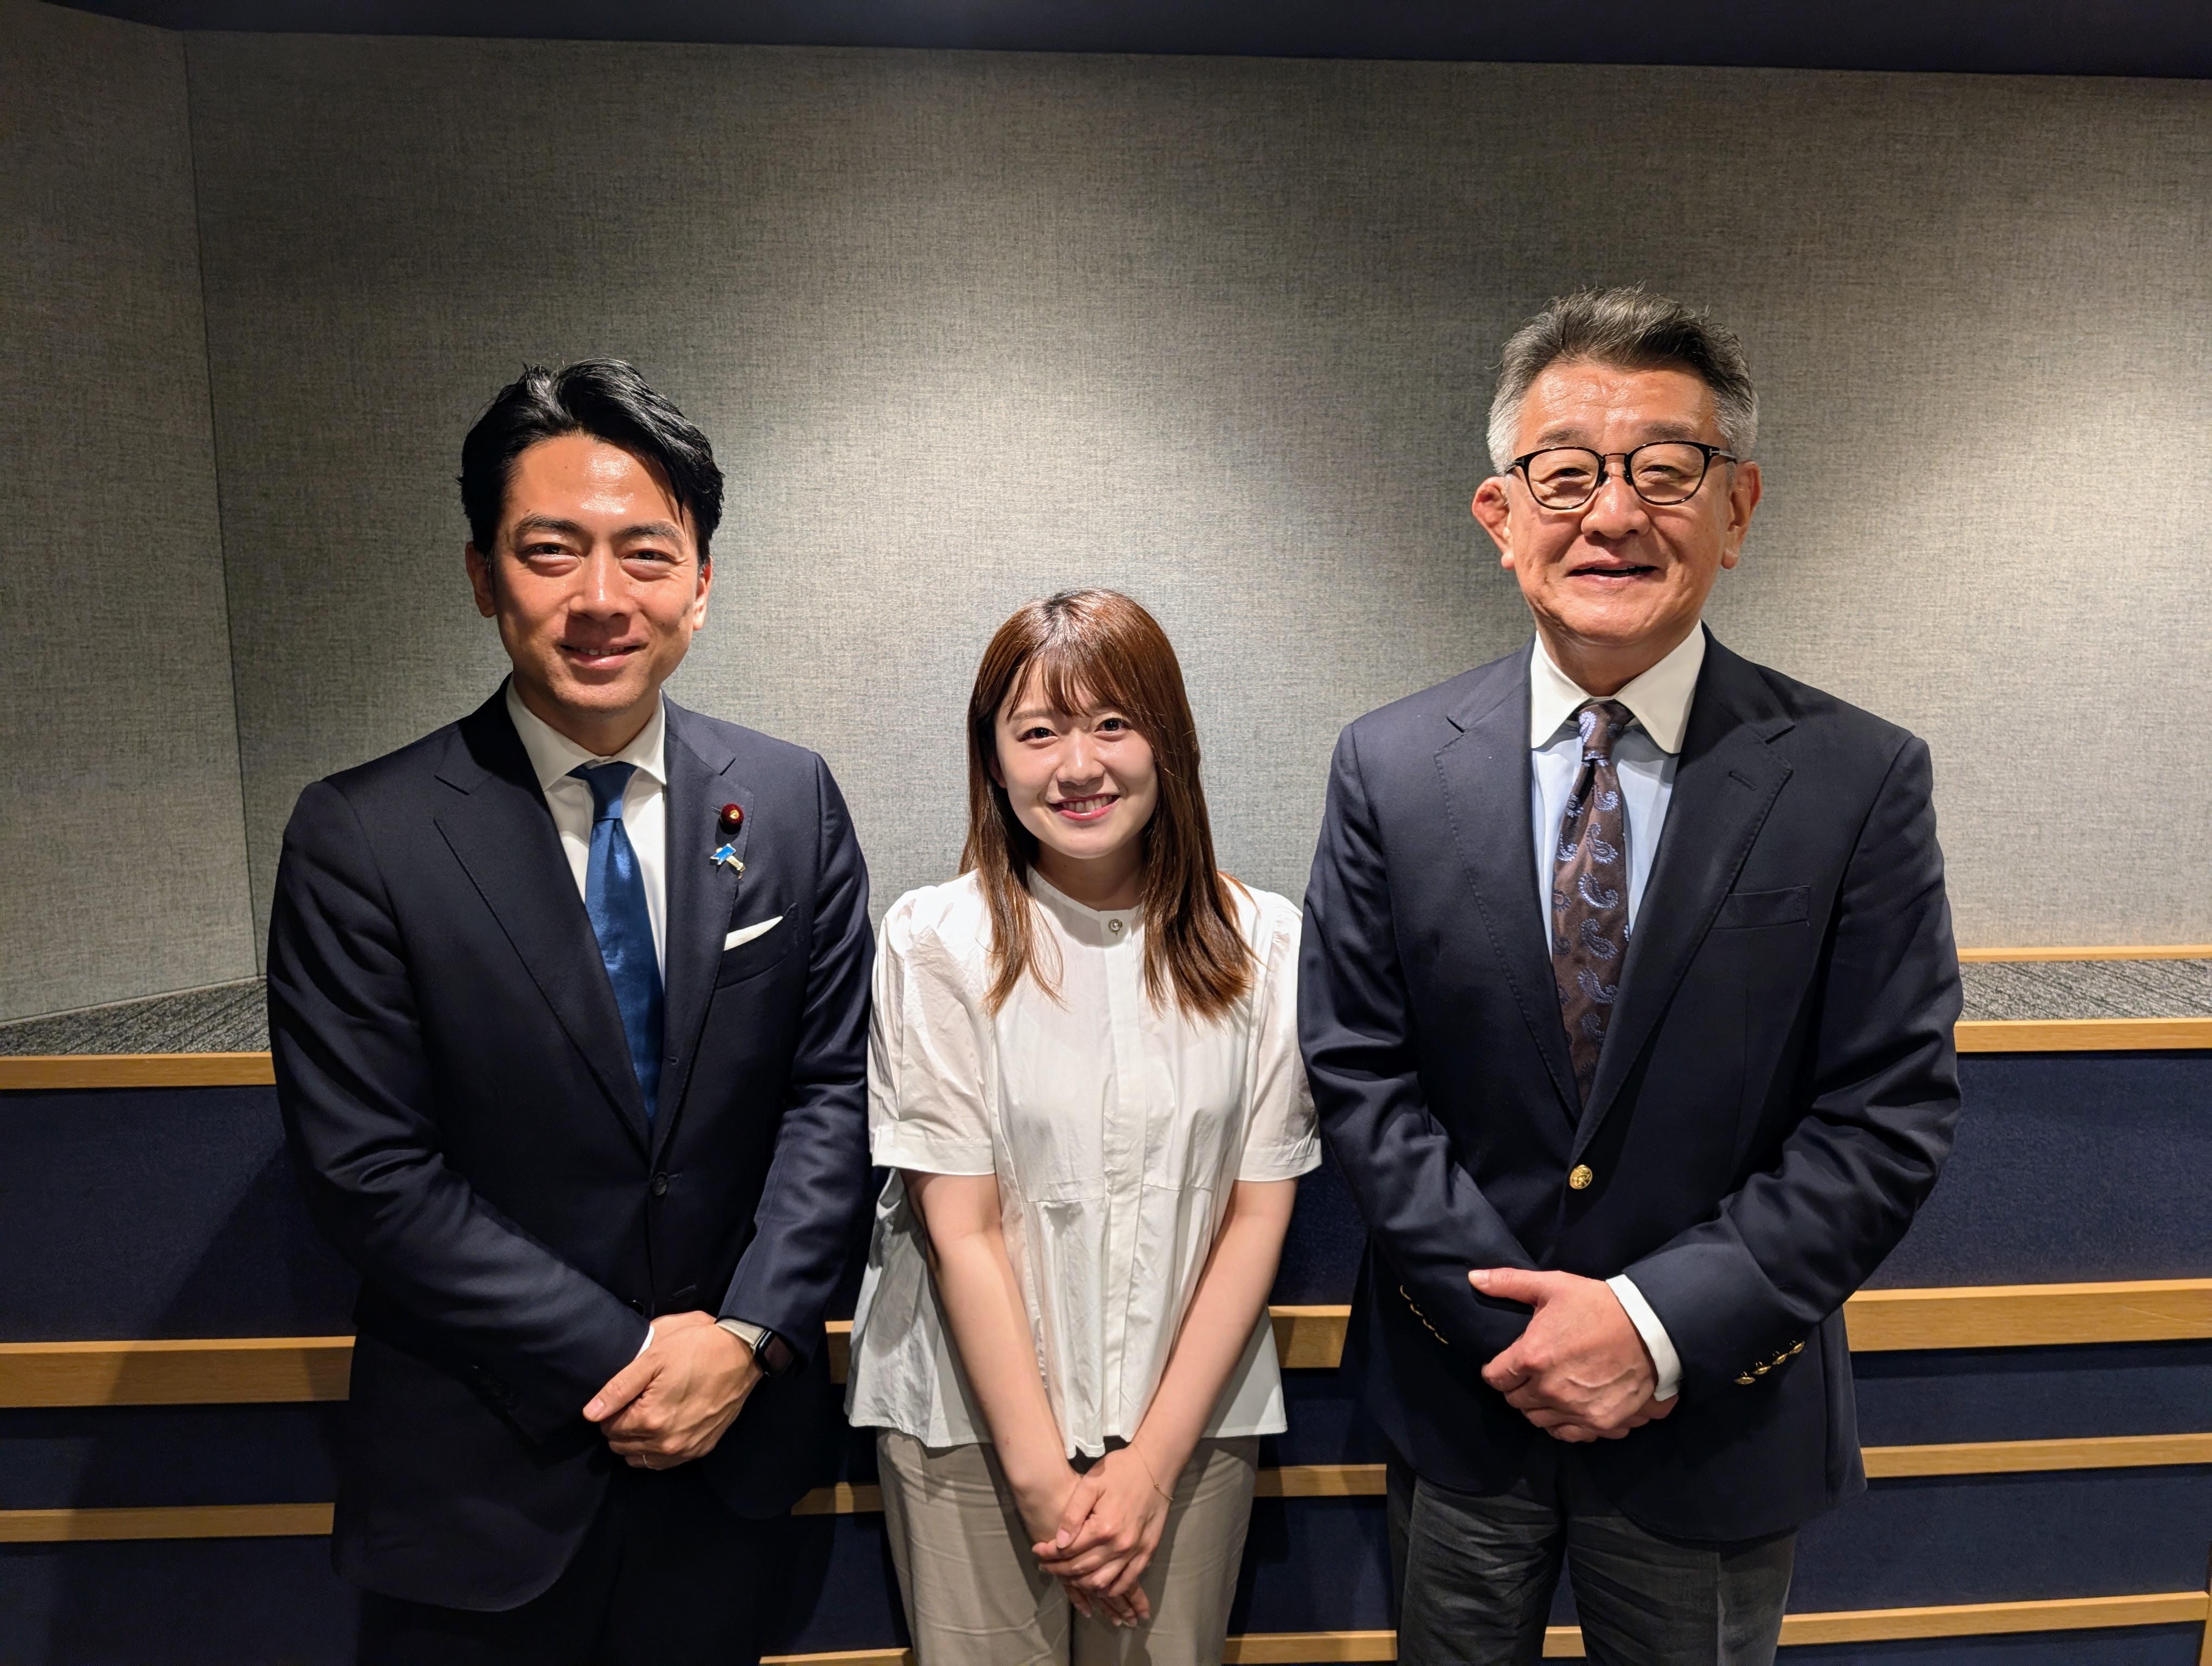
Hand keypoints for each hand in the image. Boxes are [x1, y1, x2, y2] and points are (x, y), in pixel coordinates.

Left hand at [583, 1312, 761, 1467]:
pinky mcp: (701, 1448)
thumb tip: (590, 1413)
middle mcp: (667, 1441)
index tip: (624, 1394)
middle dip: (621, 1425)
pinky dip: (656, 1449)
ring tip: (649, 1413)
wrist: (742, 1352)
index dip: (611, 1410)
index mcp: (651, 1418)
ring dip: (637, 1440)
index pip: (608, 1428)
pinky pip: (664, 1462)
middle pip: (621, 1446)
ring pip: (640, 1458)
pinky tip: (663, 1426)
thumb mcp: (653, 1356)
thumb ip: (618, 1387)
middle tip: (636, 1400)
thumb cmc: (698, 1347)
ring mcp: (686, 1448)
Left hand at [997, 1463, 1146, 1626]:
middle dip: (1059, 1570)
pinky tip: (1097, 1587)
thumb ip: (1073, 1514)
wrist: (1155, 1465)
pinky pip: (1127, 1581)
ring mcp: (1135, 1551)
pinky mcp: (1147, 1552)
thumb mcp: (1091, 1484)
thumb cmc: (1120, 1470)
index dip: (1049, 1554)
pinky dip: (1110, 1589)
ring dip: (1081, 1583)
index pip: (1068, 1551)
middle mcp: (1119, 1545)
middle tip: (1045, 1566)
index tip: (1036, 1552)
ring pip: (1102, 1582)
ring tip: (1067, 1575)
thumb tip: (1058, 1542)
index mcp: (1103, 1528)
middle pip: (1082, 1569)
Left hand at [1471, 1268, 1668, 1438]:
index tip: (1504, 1366)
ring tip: (1548, 1391)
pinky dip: (1564, 1424)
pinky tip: (1568, 1409)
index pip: (1496, 1378)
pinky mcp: (1599, 1422)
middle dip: (1517, 1388)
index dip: (1496, 1371)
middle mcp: (1548, 1390)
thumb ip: (1509, 1284)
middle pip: (1515, 1401)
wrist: (1650, 1328)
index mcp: (1531, 1357)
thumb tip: (1474, 1279)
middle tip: (1528, 1376)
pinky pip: (1569, 1434)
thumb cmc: (1598, 1304)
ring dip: (1539, 1407)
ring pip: (1539, 1420)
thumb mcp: (1552, 1286)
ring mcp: (1575, 1410)